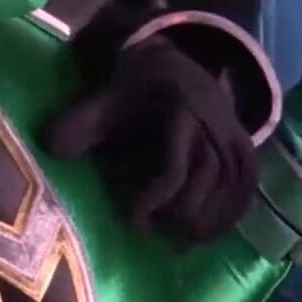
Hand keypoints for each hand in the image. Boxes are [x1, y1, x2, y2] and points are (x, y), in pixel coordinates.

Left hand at [41, 35, 257, 244]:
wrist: (172, 57)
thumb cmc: (134, 85)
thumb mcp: (104, 98)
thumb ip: (79, 123)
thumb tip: (52, 149)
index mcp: (181, 107)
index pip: (176, 163)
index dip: (156, 197)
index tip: (135, 222)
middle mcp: (215, 120)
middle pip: (210, 176)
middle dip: (185, 212)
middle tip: (160, 239)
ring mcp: (235, 132)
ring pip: (235, 182)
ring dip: (213, 218)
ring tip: (184, 245)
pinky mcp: (245, 145)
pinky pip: (249, 182)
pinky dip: (235, 210)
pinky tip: (213, 234)